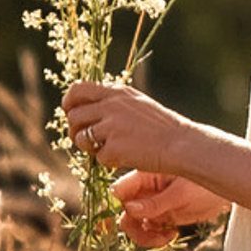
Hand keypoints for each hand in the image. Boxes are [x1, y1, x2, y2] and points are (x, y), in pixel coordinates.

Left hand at [61, 79, 189, 180]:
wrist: (181, 144)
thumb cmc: (161, 127)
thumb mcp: (136, 104)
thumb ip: (112, 102)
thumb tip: (82, 109)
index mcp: (116, 93)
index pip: (77, 89)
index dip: (69, 103)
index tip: (71, 113)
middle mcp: (111, 106)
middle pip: (73, 116)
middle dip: (75, 130)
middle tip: (87, 140)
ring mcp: (111, 127)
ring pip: (80, 138)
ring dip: (88, 147)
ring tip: (107, 149)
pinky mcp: (113, 148)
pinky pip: (98, 157)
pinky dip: (108, 161)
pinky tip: (124, 158)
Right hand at [111, 167, 230, 248]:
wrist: (227, 191)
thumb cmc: (205, 183)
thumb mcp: (180, 193)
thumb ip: (155, 202)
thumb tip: (129, 209)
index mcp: (144, 177)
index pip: (119, 191)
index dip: (119, 205)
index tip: (132, 217)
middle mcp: (145, 191)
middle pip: (123, 211)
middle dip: (132, 226)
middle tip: (149, 234)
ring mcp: (152, 205)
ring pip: (133, 224)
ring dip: (143, 236)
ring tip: (162, 238)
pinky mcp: (162, 217)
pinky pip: (148, 231)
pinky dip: (155, 238)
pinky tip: (171, 235)